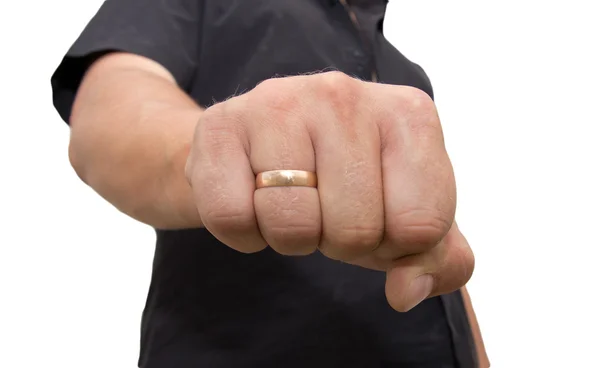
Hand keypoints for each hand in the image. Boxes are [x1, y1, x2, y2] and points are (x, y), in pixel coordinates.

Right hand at [185, 71, 473, 311]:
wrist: (259, 148)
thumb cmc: (342, 183)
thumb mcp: (401, 216)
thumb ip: (433, 259)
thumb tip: (407, 292)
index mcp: (407, 115)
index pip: (422, 224)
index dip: (397, 245)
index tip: (378, 218)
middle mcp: (346, 94)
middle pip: (356, 230)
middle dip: (339, 242)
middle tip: (326, 212)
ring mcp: (279, 102)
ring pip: (292, 227)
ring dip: (291, 239)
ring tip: (291, 205)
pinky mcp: (220, 123)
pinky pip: (233, 219)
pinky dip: (243, 233)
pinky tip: (251, 199)